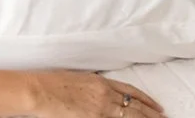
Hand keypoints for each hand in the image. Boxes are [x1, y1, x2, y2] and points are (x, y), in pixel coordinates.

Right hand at [32, 71, 164, 117]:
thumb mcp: (76, 79)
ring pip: (131, 117)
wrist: (38, 90)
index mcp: (100, 82)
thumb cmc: (50, 84)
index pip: (130, 91)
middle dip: (152, 114)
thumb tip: (101, 94)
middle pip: (135, 106)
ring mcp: (101, 108)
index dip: (146, 100)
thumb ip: (92, 87)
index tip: (157, 107)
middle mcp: (104, 94)